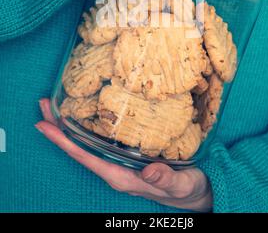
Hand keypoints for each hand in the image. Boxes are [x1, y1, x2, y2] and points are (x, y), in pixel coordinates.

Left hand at [36, 98, 212, 210]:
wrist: (194, 193)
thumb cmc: (187, 190)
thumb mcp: (181, 185)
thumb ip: (165, 179)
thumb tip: (147, 171)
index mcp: (121, 177)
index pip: (86, 158)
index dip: (64, 142)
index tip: (45, 126)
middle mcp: (115, 169)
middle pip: (79, 149)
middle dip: (59, 129)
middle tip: (43, 104)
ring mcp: (119, 162)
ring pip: (87, 143)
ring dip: (69, 126)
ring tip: (54, 106)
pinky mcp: (126, 155)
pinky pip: (99, 140)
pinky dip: (86, 126)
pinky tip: (83, 115)